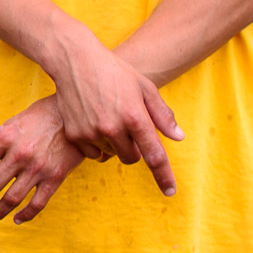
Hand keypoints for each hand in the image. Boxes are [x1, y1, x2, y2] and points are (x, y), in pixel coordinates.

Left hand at [0, 96, 86, 223]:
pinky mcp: (55, 177)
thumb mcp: (13, 124)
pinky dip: (25, 215)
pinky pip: (37, 204)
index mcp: (4, 137)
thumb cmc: (40, 117)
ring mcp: (38, 167)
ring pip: (11, 199)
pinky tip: (17, 219)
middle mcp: (19, 154)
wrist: (75, 115)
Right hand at [48, 33, 183, 196]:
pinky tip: (94, 122)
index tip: (170, 191)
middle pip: (132, 158)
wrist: (75, 61)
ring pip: (111, 155)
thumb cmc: (115, 72)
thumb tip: (178, 137)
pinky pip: (93, 153)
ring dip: (114, 144)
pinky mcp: (75, 135)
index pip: (154, 155)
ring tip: (108, 117)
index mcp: (135, 116)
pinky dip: (97, 144)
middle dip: (134, 148)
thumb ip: (163, 115)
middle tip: (129, 127)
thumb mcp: (145, 88)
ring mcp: (92, 132)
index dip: (164, 176)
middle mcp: (113, 128)